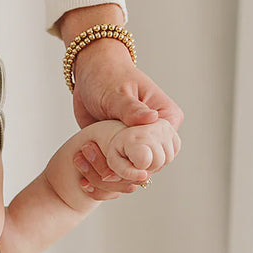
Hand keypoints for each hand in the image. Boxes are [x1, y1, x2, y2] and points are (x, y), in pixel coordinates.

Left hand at [71, 38, 183, 197]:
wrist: (90, 74)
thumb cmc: (107, 76)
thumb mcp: (118, 92)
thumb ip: (132, 109)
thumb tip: (151, 119)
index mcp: (167, 118)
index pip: (163, 153)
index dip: (141, 162)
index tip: (116, 158)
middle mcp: (157, 134)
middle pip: (148, 168)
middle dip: (123, 172)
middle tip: (99, 166)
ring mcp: (139, 144)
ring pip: (132, 174)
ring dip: (109, 175)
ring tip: (87, 162)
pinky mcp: (121, 151)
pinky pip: (116, 172)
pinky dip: (101, 176)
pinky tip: (85, 179)